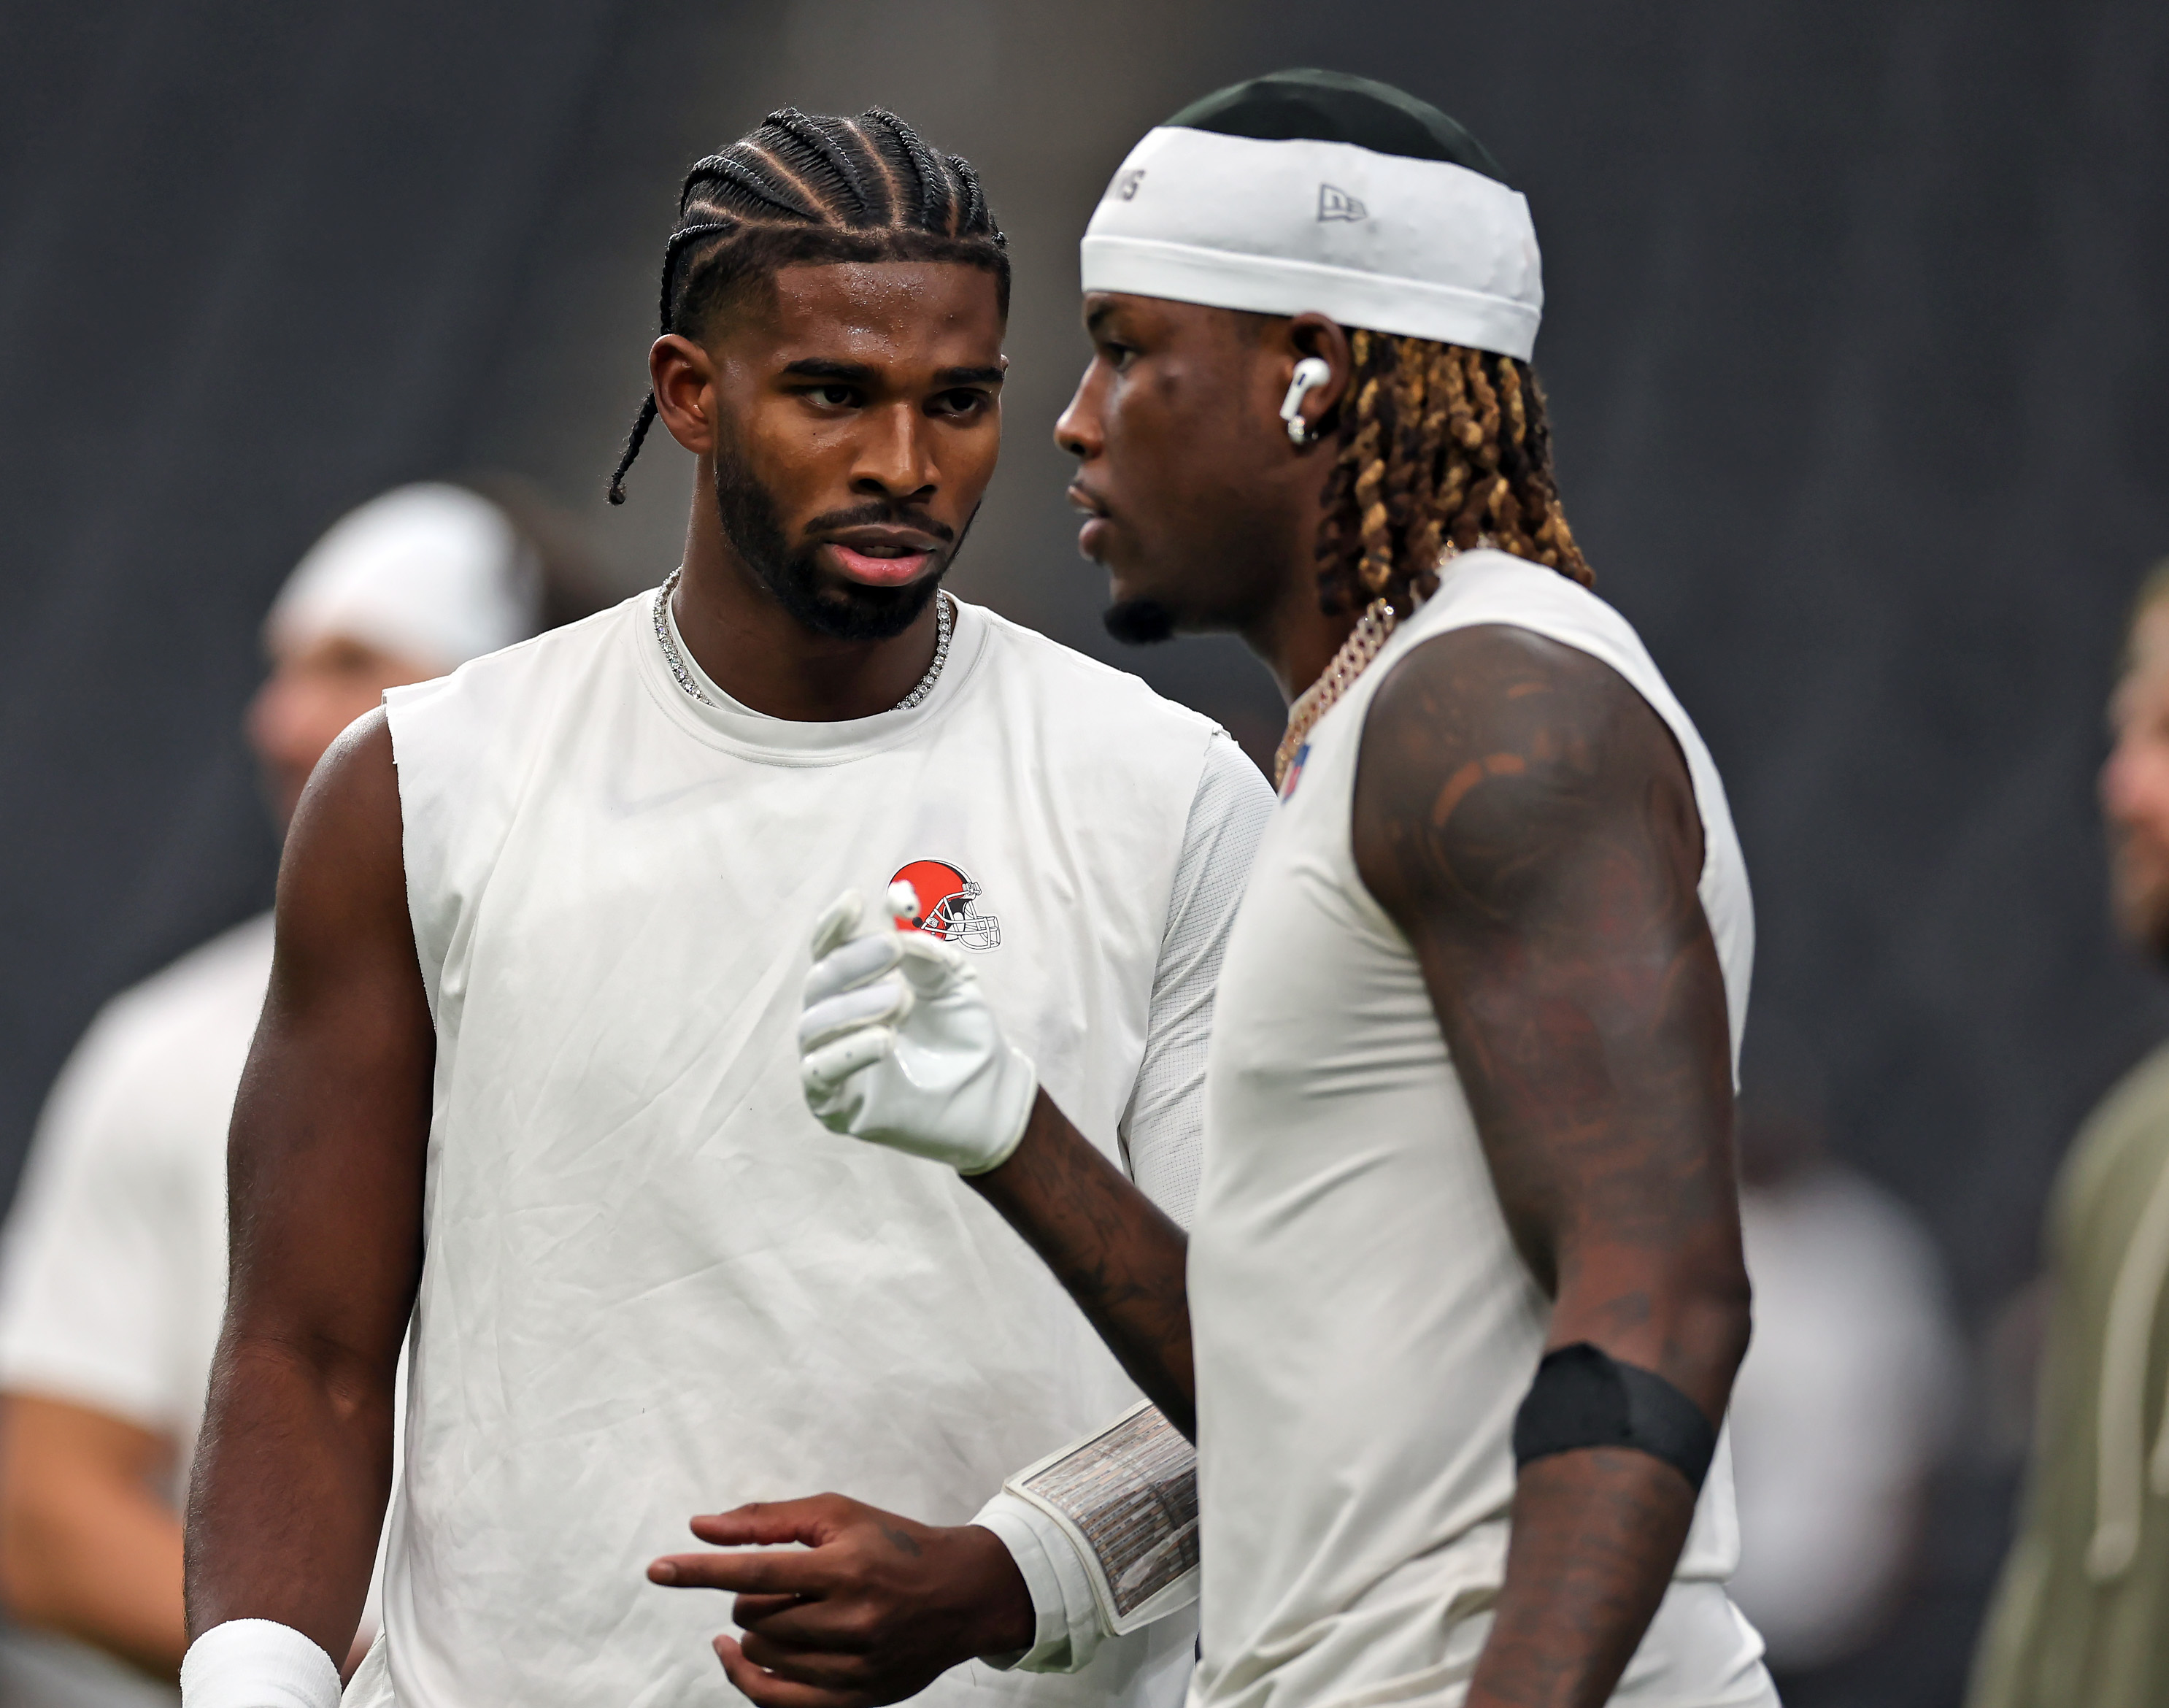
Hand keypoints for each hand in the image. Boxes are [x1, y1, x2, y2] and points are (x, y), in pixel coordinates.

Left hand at [647, 1493, 1034, 1707]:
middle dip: (750, 1597)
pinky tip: (739, 1658)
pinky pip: (779, 1702)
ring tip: (786, 1613)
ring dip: (757, 1632)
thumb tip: (701, 1526)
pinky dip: (749, 1680)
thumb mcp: (839, 1515)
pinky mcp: (858, 1699)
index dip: (701, 1570)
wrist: (963, 1594)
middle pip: (755, 1616)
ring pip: (763, 1655)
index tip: (658, 1568)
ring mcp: (855, 1666)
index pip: (756, 1569)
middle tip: (782, 1585)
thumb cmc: (894, 1545)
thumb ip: (768, 1520)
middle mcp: (851, 1619)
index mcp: (846, 1566)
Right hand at [798, 888, 1036, 1174]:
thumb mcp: (951, 982)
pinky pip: (820, 1074)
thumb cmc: (964, 1035)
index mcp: (854, 988)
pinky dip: (849, 1052)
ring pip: (814, 1026)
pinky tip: (885, 1040)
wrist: (989, 1097)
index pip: (828, 952)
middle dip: (854, 961)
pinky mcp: (833, 1105)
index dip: (835, 926)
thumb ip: (923, 948)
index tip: (854, 901)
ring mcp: (830, 1063)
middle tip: (894, 948)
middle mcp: (833, 1022)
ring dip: (855, 1005)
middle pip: (820, 982)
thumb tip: (899, 902)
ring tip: (902, 999)